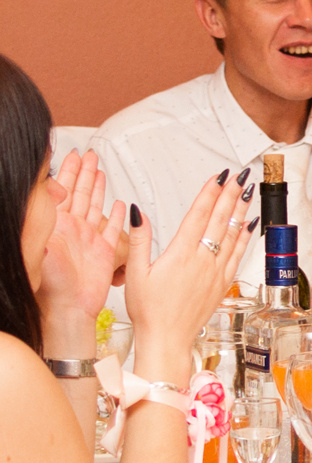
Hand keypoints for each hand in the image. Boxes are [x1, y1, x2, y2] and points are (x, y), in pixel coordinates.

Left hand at [37, 150, 125, 355]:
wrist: (66, 308)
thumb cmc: (51, 283)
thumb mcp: (41, 244)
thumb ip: (44, 220)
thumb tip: (49, 194)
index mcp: (56, 225)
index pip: (62, 190)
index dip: (66, 171)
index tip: (70, 154)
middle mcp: (72, 230)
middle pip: (79, 193)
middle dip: (84, 172)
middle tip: (89, 155)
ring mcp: (87, 240)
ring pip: (95, 206)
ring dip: (98, 187)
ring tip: (100, 170)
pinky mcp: (103, 253)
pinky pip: (112, 230)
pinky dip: (117, 216)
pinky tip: (120, 206)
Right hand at [123, 171, 252, 383]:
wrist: (168, 339)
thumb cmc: (149, 311)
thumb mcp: (134, 273)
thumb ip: (139, 240)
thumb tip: (137, 213)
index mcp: (180, 254)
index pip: (198, 215)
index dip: (210, 193)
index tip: (218, 176)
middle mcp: (202, 260)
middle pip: (220, 220)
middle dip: (230, 194)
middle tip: (240, 175)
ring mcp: (216, 271)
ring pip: (232, 234)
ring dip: (241, 210)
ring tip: (248, 192)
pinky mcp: (223, 283)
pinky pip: (238, 254)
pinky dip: (245, 237)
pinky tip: (250, 225)